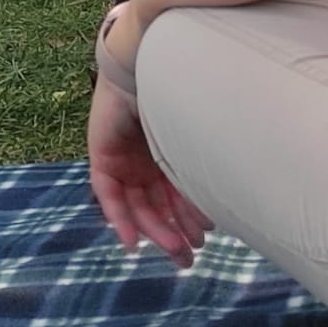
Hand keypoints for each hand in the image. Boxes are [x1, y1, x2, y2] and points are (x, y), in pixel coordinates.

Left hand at [87, 73, 211, 270]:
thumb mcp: (193, 143)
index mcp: (168, 150)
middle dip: (172, 234)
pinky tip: (133, 243)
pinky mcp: (102, 156)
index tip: (204, 241)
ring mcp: (123, 158)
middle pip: (156, 204)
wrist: (149, 66)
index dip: (188, 219)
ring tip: (174, 251)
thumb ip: (200, 173)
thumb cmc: (181, 98)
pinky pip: (108, 195)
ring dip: (154, 230)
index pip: (175, 194)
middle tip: (188, 260)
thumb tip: (225, 211)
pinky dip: (120, 219)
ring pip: (137, 205)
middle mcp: (144, 157)